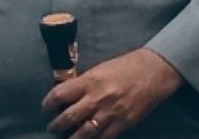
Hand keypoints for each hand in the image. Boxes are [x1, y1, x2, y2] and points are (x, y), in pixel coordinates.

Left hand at [43, 48, 181, 137]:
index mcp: (88, 81)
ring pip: (84, 132)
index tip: (45, 108)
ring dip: (72, 138)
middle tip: (52, 127)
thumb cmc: (125, 67)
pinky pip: (103, 138)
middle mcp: (96, 98)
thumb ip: (83, 82)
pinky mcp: (123, 124)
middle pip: (69, 117)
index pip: (60, 94)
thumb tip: (68, 95)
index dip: (48, 103)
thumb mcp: (99, 69)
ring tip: (65, 138)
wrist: (153, 72)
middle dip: (56, 125)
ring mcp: (110, 113)